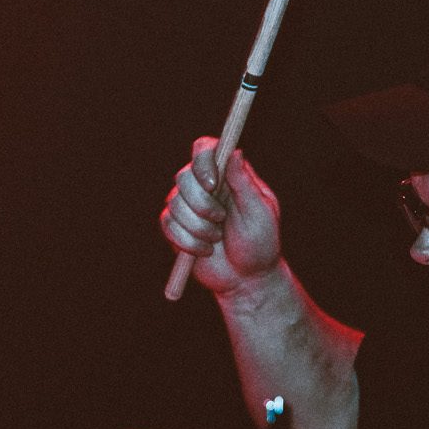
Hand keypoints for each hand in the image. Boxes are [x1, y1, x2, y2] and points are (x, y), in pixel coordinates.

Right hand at [161, 138, 283, 296]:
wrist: (247, 278)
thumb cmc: (260, 243)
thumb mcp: (259, 213)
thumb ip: (244, 182)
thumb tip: (235, 151)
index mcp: (227, 175)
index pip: (204, 150)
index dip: (202, 161)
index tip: (212, 183)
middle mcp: (204, 186)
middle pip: (184, 176)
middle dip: (201, 202)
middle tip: (221, 219)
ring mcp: (188, 206)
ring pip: (174, 203)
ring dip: (198, 227)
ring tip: (217, 239)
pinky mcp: (176, 227)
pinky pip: (167, 225)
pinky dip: (187, 241)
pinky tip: (205, 251)